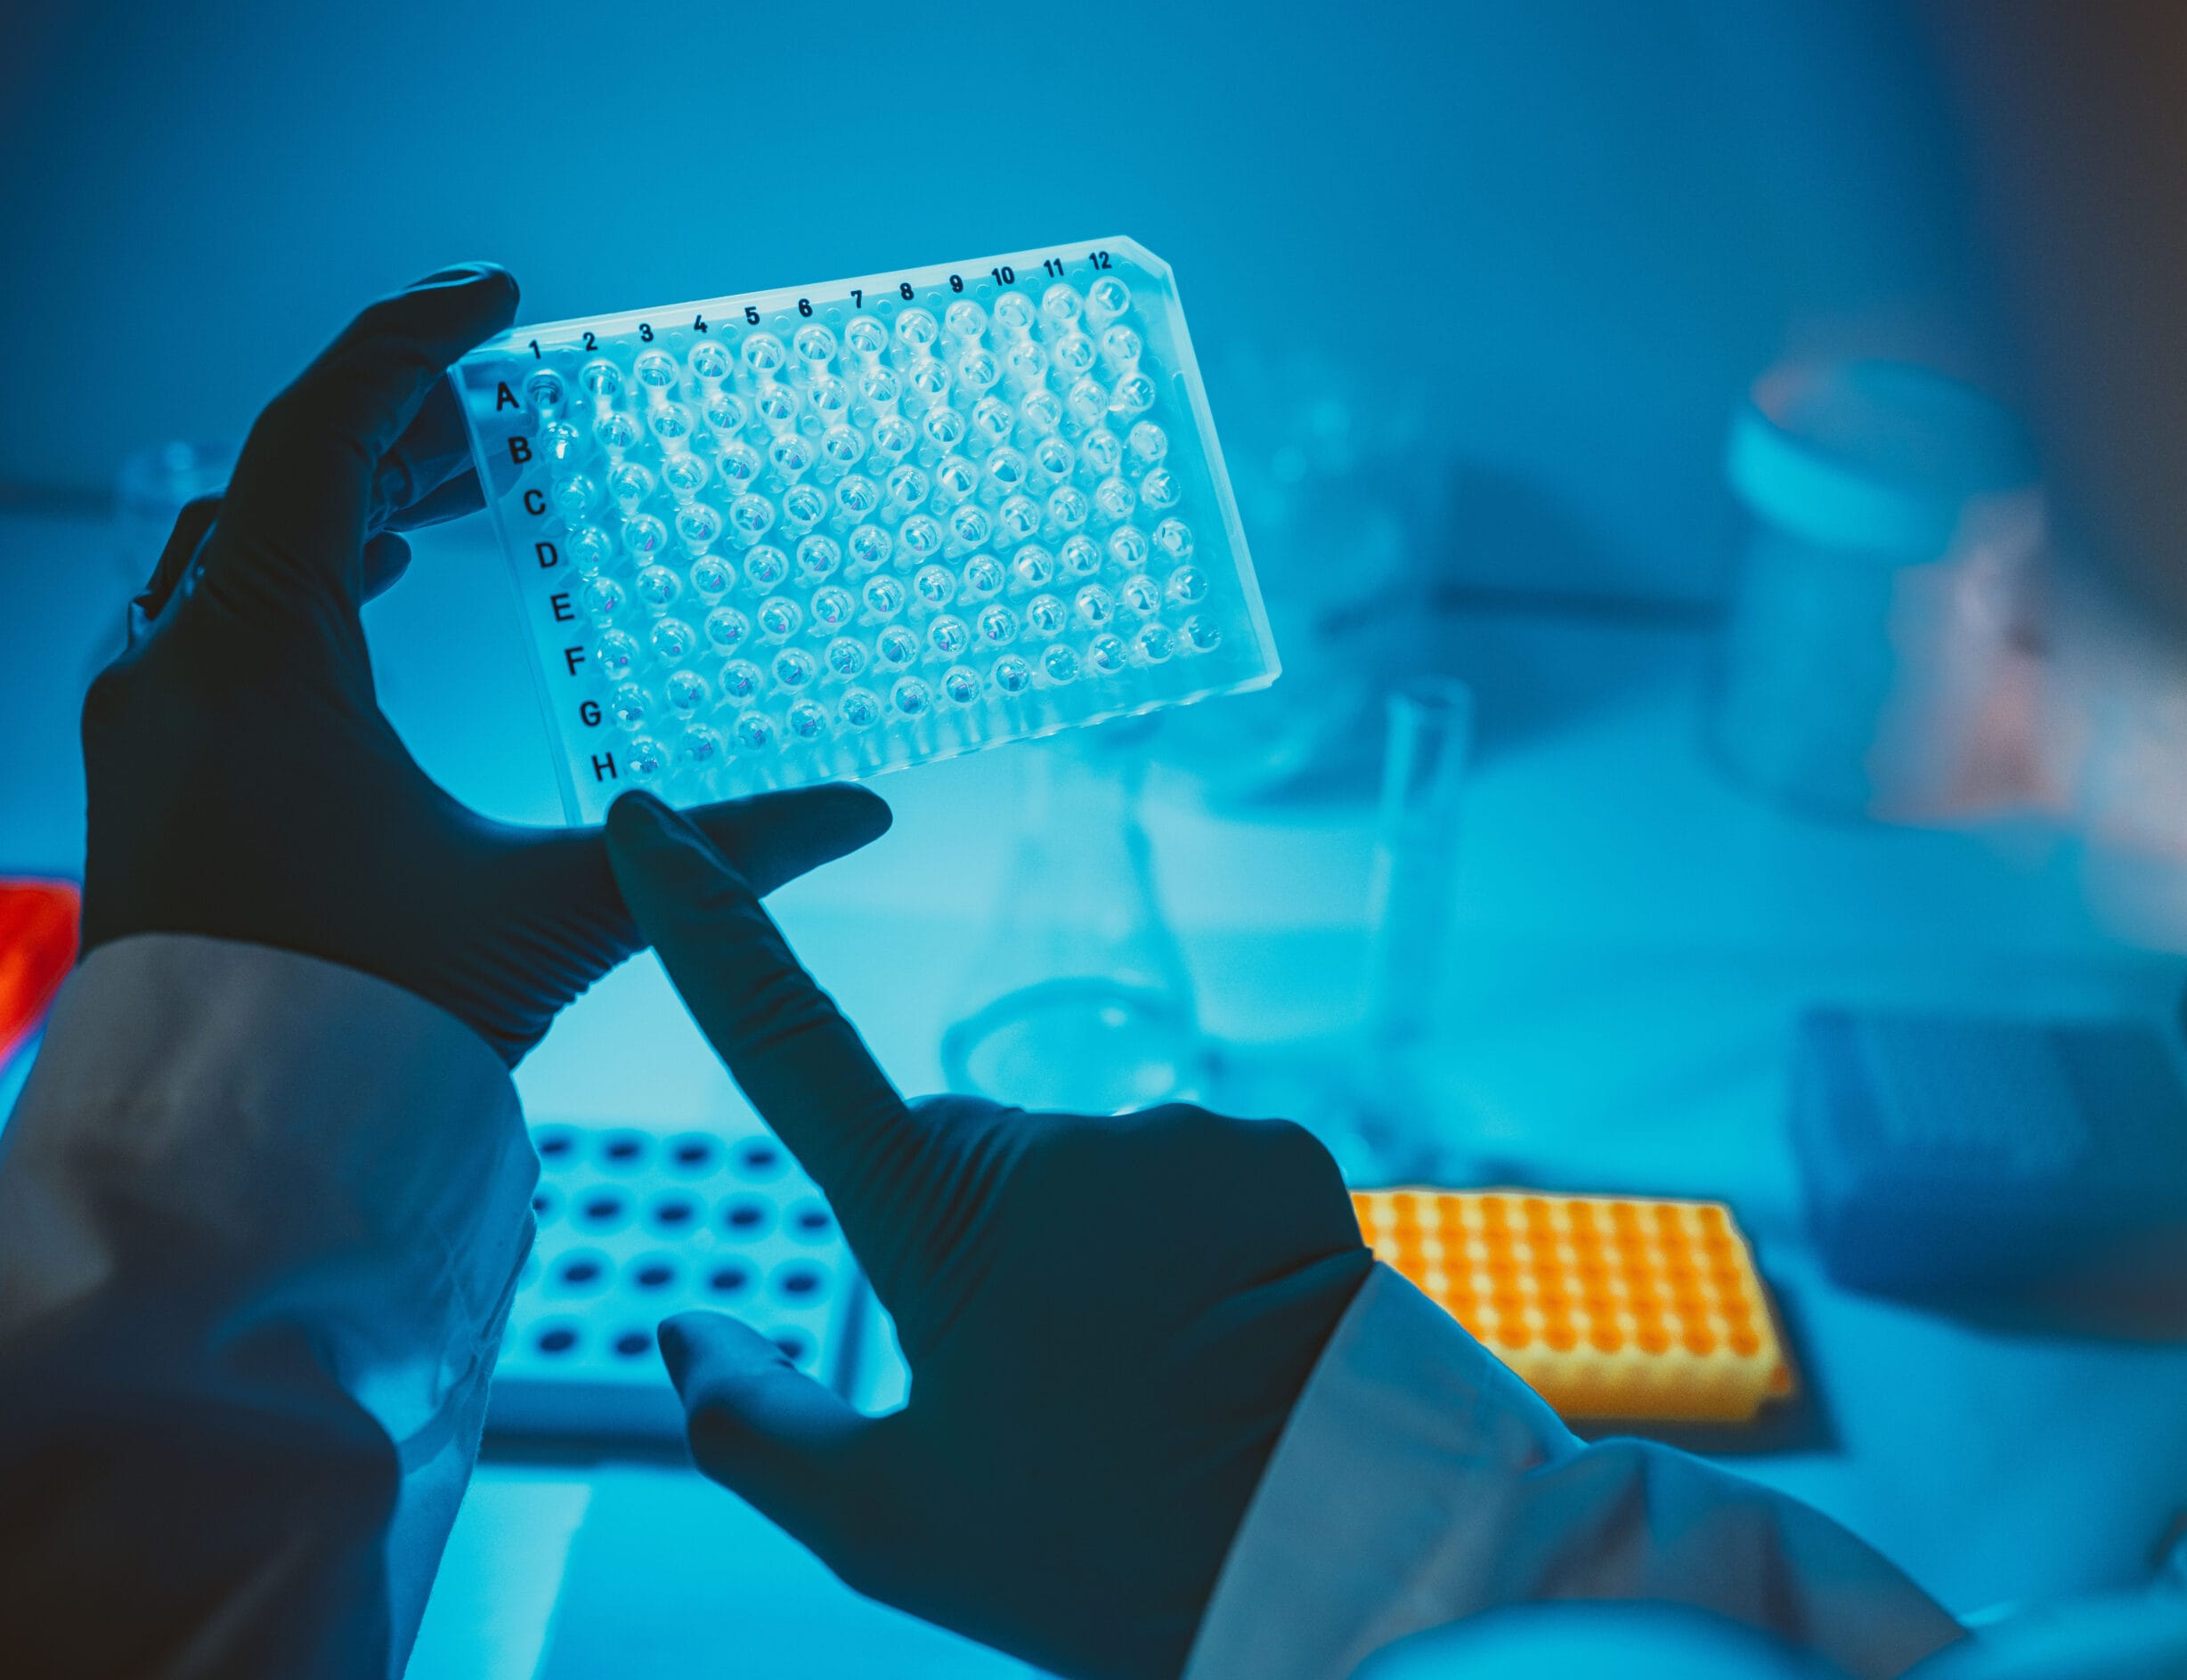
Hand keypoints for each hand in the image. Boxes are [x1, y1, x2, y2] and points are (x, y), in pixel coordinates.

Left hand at [77, 267, 889, 1063]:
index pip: (319, 435)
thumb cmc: (365, 1023)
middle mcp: (175, 669)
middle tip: (508, 411)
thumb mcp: (555, 917)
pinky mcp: (155, 771)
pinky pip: (219, 613)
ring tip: (463, 498)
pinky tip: (378, 599)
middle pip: (278, 477)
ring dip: (348, 500)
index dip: (412, 342)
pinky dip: (303, 573)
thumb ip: (719, 854)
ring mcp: (149, 720)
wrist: (227, 1151)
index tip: (500, 295)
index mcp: (255, 660)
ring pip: (241, 545)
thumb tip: (867, 812)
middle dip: (400, 424)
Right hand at [603, 791, 1375, 1679]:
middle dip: (970, 1241)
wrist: (1352, 1550)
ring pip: (1087, 1181)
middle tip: (1033, 1394)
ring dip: (1096, 1256)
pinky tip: (1227, 1349)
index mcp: (935, 1220)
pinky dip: (1196, 1251)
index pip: (783, 1039)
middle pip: (959, 1158)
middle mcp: (1053, 1144)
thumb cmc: (1111, 1553)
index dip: (706, 922)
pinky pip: (1198, 1185)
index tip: (649, 819)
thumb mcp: (891, 1526)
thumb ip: (753, 1427)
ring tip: (1150, 1395)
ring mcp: (1175, 1141)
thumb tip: (681, 1332)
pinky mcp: (1280, 1154)